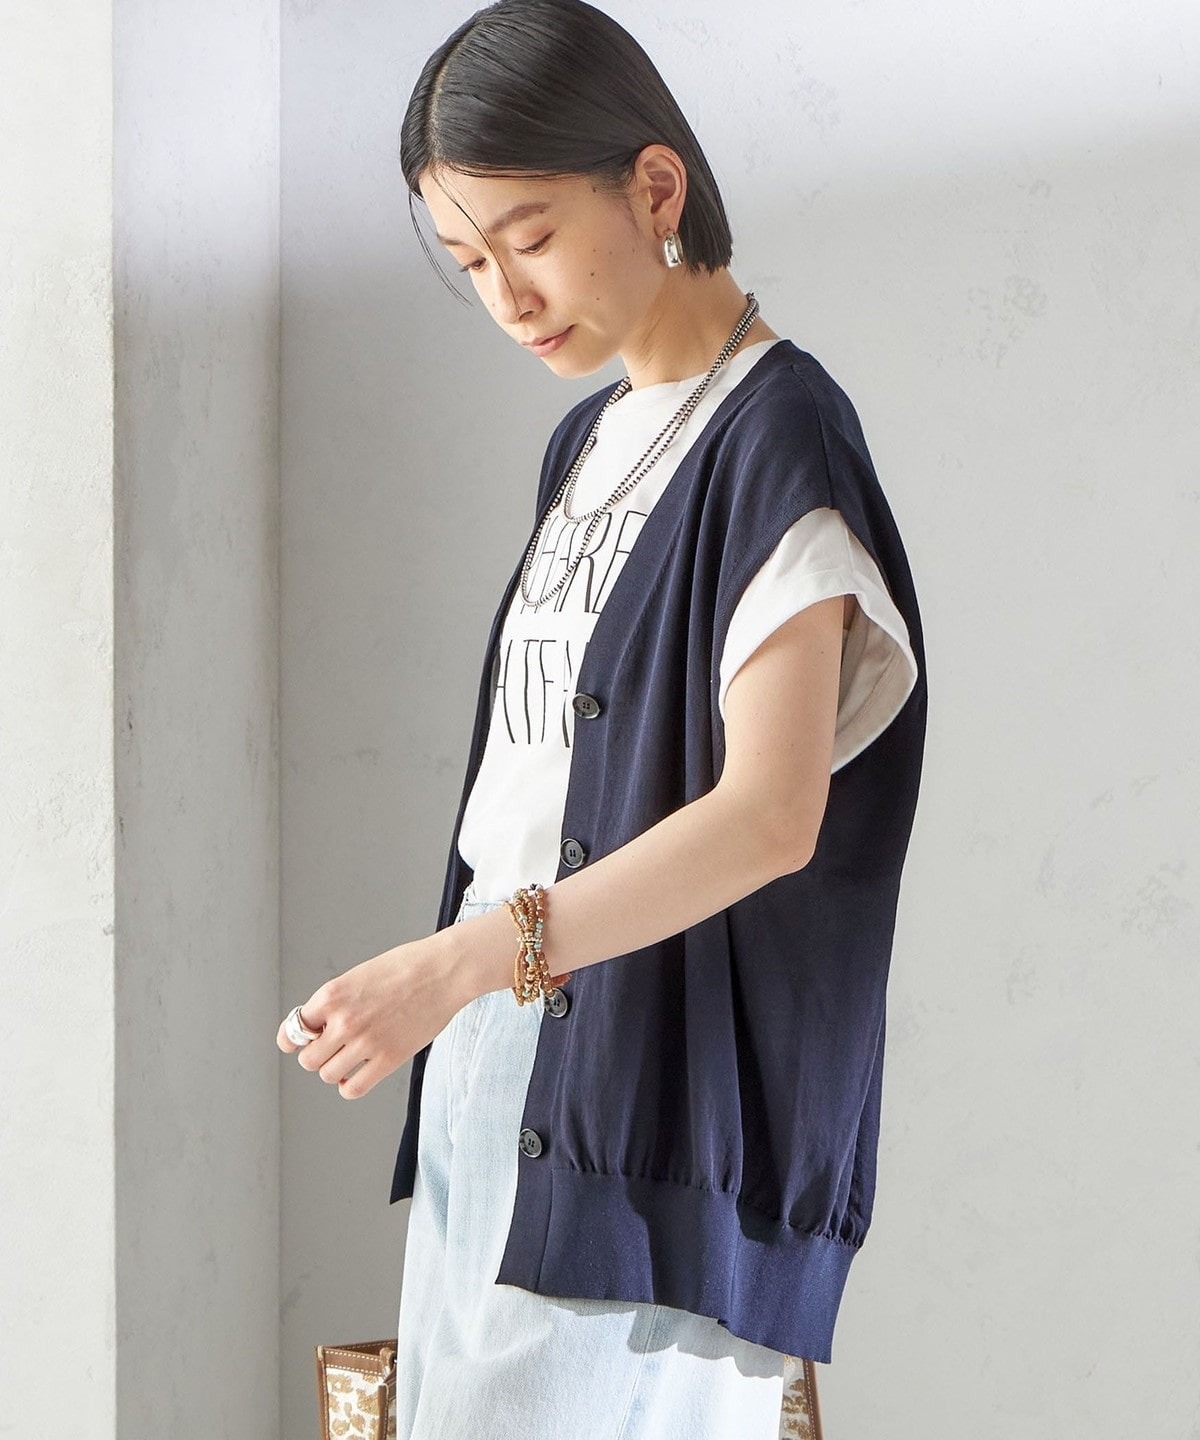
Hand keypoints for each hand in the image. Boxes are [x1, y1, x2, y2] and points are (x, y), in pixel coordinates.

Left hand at [275, 933, 466, 1098]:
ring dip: (335, 1069)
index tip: (296, 1043)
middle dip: (317, 1054)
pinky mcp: (388, 1059)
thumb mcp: (358, 975)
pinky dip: (349, 1086)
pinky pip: (353, 1089)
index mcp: (332, 995)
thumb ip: (335, 1002)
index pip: (293, 1031)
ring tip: (350, 1057)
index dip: (292, 1040)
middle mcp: (344, 1021)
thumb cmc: (405, 967)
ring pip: (328, 1075)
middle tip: (332, 1047)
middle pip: (308, 1060)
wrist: (443, 971)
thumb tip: (318, 1028)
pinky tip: (357, 1074)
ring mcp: (366, 1043)